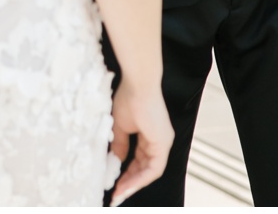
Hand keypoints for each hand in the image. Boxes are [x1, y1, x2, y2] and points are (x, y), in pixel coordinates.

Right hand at [109, 80, 172, 205]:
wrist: (137, 84)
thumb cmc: (128, 97)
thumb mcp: (119, 125)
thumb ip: (120, 143)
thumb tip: (118, 159)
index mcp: (150, 134)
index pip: (140, 159)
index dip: (127, 172)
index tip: (115, 182)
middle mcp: (159, 140)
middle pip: (145, 168)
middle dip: (130, 181)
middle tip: (116, 193)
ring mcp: (163, 142)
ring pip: (150, 171)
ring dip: (134, 183)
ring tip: (119, 193)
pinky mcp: (163, 144)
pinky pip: (154, 168)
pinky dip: (141, 178)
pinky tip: (128, 185)